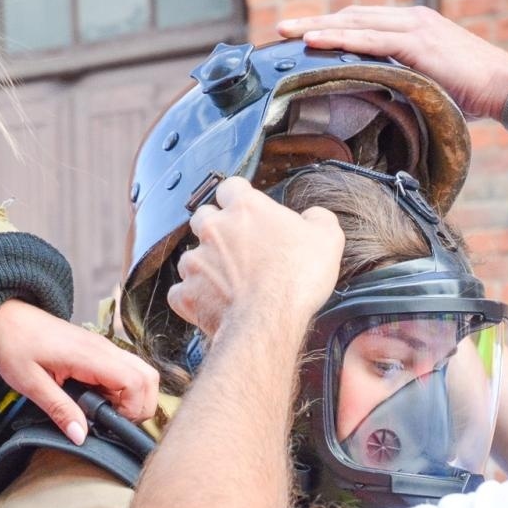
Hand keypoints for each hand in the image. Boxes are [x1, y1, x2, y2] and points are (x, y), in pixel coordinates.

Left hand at [0, 300, 159, 443]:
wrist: (6, 317)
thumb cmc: (15, 345)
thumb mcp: (30, 382)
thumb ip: (58, 409)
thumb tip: (80, 436)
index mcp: (90, 355)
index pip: (135, 382)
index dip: (132, 409)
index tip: (110, 424)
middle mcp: (104, 349)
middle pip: (148, 378)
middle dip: (140, 406)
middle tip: (112, 422)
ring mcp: (104, 348)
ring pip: (141, 373)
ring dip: (133, 397)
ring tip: (105, 412)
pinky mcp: (99, 351)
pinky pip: (126, 369)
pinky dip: (123, 389)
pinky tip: (99, 399)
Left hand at [167, 176, 343, 336]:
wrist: (269, 320)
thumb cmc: (297, 278)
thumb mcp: (327, 238)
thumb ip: (317, 218)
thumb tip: (313, 216)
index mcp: (245, 208)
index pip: (231, 186)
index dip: (238, 196)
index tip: (245, 208)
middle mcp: (213, 229)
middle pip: (203, 216)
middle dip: (216, 227)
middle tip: (237, 246)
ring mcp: (195, 261)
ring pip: (191, 255)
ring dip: (205, 264)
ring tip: (228, 280)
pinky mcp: (185, 292)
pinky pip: (181, 290)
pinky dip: (193, 296)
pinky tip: (211, 302)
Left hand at [277, 5, 507, 121]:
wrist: (506, 87)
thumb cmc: (473, 94)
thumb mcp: (429, 83)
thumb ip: (404, 82)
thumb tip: (379, 100)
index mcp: (414, 26)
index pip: (364, 20)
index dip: (333, 26)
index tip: (304, 35)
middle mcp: (412, 19)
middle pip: (353, 14)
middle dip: (315, 21)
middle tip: (282, 29)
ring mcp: (414, 27)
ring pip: (355, 22)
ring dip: (317, 26)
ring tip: (286, 31)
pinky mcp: (416, 42)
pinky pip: (368, 38)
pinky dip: (338, 38)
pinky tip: (313, 41)